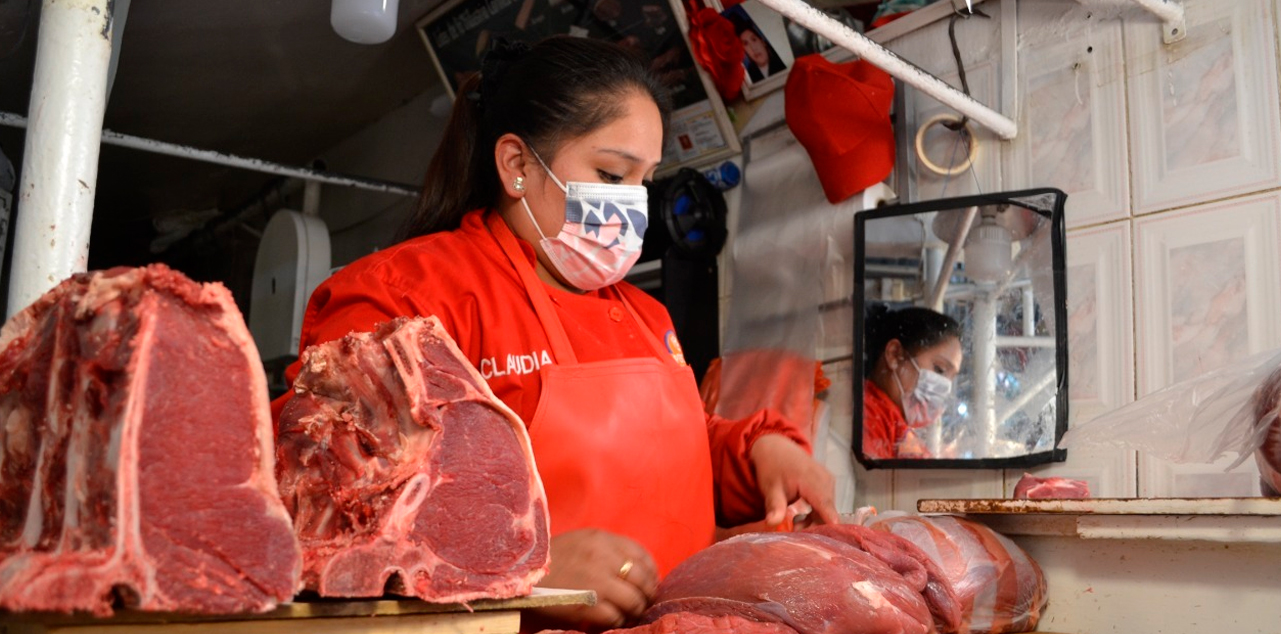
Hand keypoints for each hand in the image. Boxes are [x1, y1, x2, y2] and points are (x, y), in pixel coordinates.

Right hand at [525, 529, 658, 631]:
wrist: (518, 578)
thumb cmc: (549, 563)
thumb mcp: (579, 543)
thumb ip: (606, 551)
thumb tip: (636, 572)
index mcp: (601, 539)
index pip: (642, 555)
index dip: (650, 573)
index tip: (646, 584)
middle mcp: (602, 557)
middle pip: (643, 580)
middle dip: (645, 596)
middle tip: (639, 604)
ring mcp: (596, 581)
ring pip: (634, 601)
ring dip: (633, 612)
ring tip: (624, 615)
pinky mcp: (587, 606)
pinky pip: (615, 618)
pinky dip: (615, 622)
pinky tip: (607, 621)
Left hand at [750, 433, 837, 527]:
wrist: (776, 448)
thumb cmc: (772, 467)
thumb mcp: (770, 488)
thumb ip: (774, 506)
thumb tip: (772, 523)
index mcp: (812, 480)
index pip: (826, 507)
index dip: (830, 527)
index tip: (828, 542)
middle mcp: (825, 480)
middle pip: (828, 513)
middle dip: (815, 528)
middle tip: (795, 533)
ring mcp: (829, 481)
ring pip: (828, 511)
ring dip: (815, 522)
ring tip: (796, 523)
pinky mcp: (828, 484)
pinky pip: (827, 505)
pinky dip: (817, 514)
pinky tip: (803, 516)